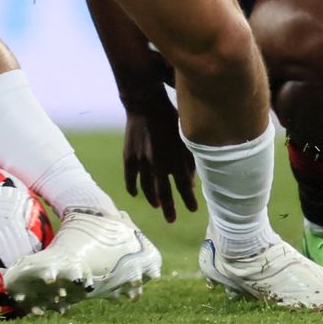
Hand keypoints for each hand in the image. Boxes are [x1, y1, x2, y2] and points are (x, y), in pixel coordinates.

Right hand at [122, 98, 197, 222]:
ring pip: (146, 188)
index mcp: (174, 159)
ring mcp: (141, 161)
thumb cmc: (170, 117)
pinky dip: (132, 187)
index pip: (183, 187)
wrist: (145, 103)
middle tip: (172, 220)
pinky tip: (135, 194)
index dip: (188, 200)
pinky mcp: (129, 156)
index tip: (193, 210)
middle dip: (170, 208)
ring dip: (152, 199)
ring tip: (157, 206)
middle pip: (164, 193)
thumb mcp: (185, 138)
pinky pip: (130, 177)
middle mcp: (158, 164)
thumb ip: (188, 160)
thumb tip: (190, 181)